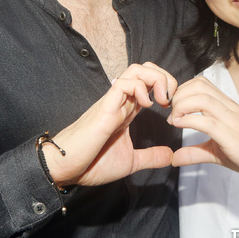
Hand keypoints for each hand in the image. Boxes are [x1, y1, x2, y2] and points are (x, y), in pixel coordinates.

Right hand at [43, 62, 176, 186]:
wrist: (66, 169)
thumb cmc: (92, 164)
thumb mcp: (130, 162)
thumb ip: (150, 157)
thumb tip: (170, 156)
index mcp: (127, 109)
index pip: (149, 82)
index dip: (166, 87)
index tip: (172, 107)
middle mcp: (121, 101)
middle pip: (144, 68)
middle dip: (164, 77)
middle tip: (170, 99)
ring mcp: (113, 101)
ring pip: (136, 70)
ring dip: (156, 79)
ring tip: (162, 100)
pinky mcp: (105, 107)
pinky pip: (123, 83)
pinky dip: (141, 88)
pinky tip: (146, 106)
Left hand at [168, 76, 238, 230]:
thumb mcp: (219, 153)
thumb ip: (196, 152)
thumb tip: (174, 157)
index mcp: (229, 107)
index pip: (202, 83)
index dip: (182, 90)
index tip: (171, 107)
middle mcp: (232, 109)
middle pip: (200, 86)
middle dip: (178, 95)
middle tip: (170, 113)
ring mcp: (235, 122)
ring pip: (203, 99)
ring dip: (181, 106)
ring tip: (173, 120)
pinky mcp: (236, 139)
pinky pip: (209, 122)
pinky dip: (189, 121)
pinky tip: (179, 127)